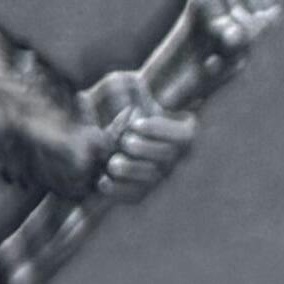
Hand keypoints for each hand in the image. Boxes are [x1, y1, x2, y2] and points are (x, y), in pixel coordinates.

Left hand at [72, 61, 207, 203]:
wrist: (98, 121)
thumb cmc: (118, 99)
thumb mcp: (123, 87)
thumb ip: (133, 90)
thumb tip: (135, 104)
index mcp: (180, 127)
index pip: (185, 135)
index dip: (162, 131)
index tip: (136, 124)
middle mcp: (174, 154)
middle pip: (168, 157)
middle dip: (145, 150)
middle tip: (125, 142)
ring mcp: (158, 175)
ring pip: (151, 178)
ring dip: (131, 171)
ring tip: (112, 163)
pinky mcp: (139, 191)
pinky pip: (134, 195)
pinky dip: (118, 190)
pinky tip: (103, 181)